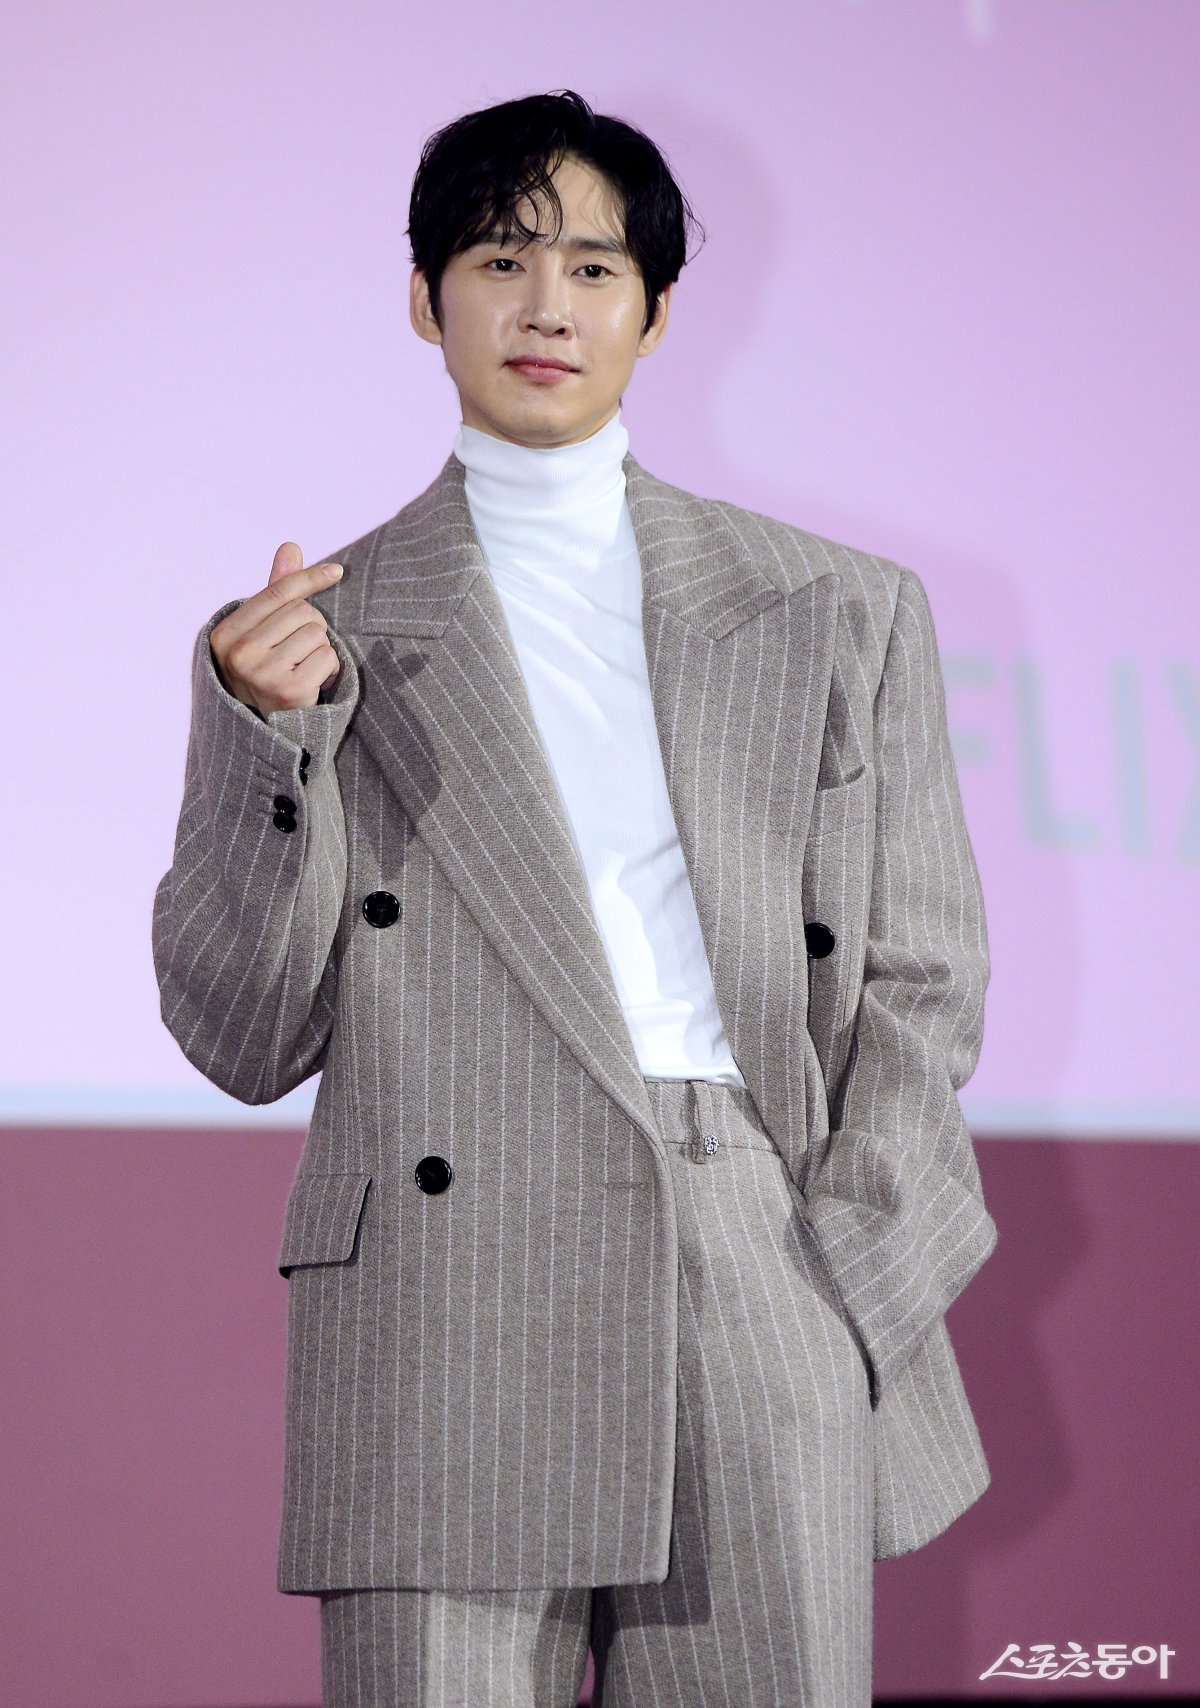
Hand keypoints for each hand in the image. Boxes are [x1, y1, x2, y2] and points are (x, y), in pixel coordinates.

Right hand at [210, 542, 343, 715]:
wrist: (263, 731)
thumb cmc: (263, 672)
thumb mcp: (261, 632)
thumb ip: (275, 591)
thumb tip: (291, 546)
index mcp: (226, 634)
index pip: (277, 593)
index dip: (309, 578)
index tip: (337, 570)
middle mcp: (239, 654)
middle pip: (302, 612)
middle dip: (310, 627)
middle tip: (297, 652)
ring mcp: (263, 674)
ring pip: (317, 633)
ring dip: (320, 650)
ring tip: (302, 669)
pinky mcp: (290, 691)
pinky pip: (328, 657)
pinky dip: (329, 669)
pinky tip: (312, 684)